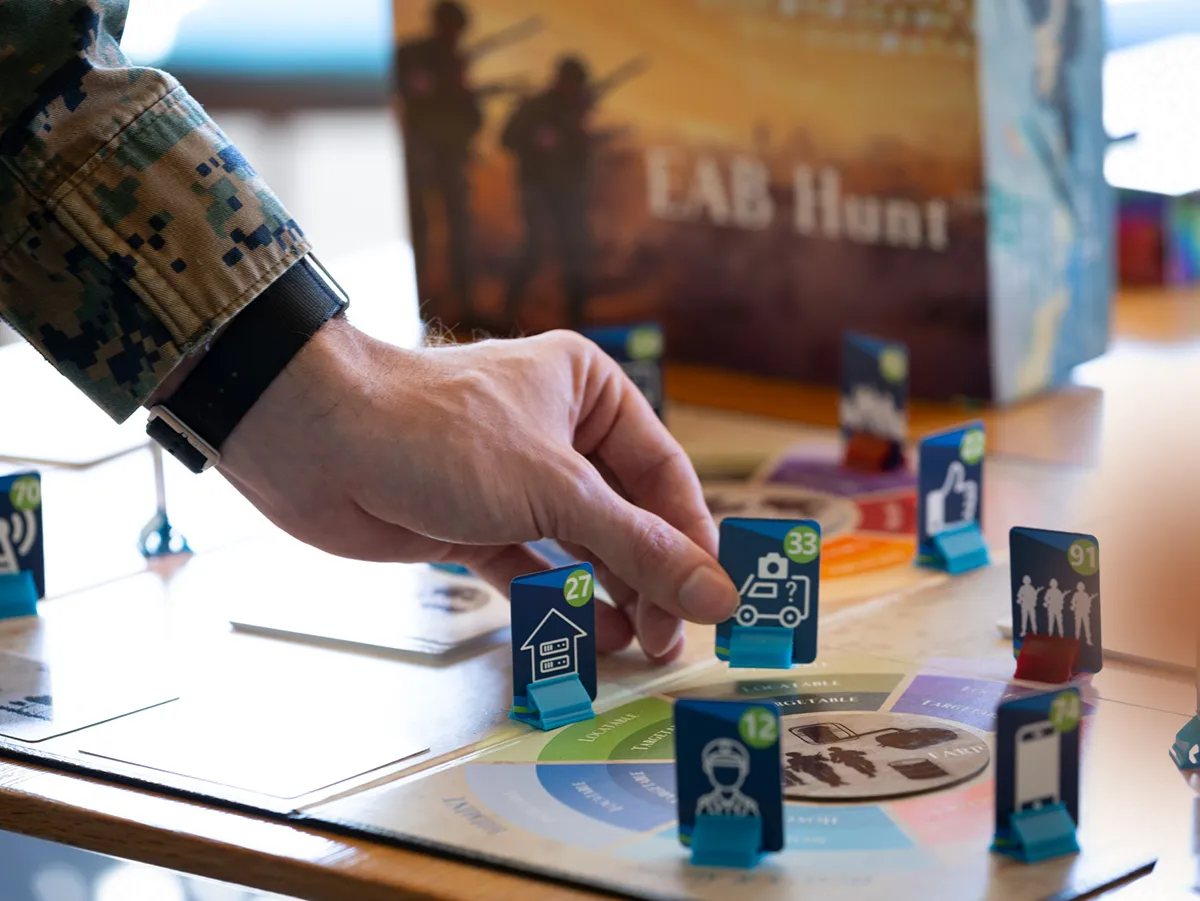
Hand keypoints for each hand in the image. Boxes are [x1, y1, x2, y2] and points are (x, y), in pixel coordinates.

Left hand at [217, 318, 738, 660]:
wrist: (316, 443)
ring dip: (610, 594)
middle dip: (650, 575)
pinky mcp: (474, 521)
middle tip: (674, 638)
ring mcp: (514, 479)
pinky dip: (558, 599)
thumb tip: (717, 596)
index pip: (663, 471)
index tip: (717, 596)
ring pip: (580, 545)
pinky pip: (532, 566)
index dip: (692, 536)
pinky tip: (591, 636)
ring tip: (640, 647)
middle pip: (624, 513)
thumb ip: (638, 548)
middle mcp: (557, 429)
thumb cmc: (441, 434)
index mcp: (588, 390)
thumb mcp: (557, 489)